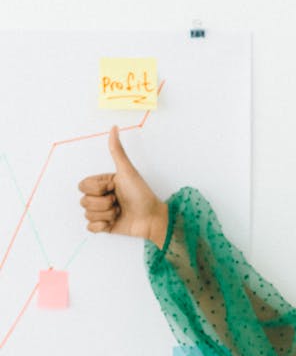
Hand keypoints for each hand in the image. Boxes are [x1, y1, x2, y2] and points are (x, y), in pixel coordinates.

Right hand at [78, 126, 168, 246]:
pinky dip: (101, 226)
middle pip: (84, 201)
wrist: (152, 218)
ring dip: (106, 214)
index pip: (83, 185)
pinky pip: (90, 228)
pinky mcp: (104, 226)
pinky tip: (114, 222)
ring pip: (87, 214)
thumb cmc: (142, 194)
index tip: (114, 187)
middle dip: (103, 204)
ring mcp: (102, 212)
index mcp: (103, 183)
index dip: (98, 188)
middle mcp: (101, 196)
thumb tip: (114, 128)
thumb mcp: (128, 171)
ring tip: (120, 212)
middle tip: (118, 202)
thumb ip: (117, 151)